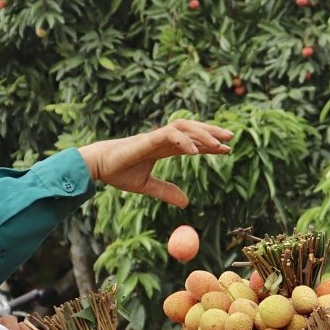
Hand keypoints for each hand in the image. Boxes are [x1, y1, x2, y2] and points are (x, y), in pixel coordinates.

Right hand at [77, 119, 232, 207]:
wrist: (98, 167)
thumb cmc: (119, 173)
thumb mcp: (147, 186)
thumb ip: (166, 191)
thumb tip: (186, 203)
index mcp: (162, 148)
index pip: (192, 142)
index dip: (209, 145)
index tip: (226, 150)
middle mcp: (161, 139)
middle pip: (192, 129)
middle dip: (212, 132)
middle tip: (231, 139)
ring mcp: (155, 137)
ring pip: (184, 127)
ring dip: (203, 133)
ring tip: (219, 143)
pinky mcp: (147, 139)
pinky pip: (169, 134)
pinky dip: (184, 140)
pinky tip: (195, 151)